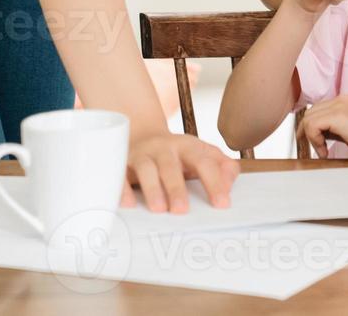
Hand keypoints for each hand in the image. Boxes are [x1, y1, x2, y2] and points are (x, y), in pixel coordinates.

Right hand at [122, 131, 239, 212]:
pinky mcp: (122, 162)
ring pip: (146, 168)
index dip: (214, 182)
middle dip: (176, 188)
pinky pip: (119, 174)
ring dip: (152, 188)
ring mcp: (142, 154)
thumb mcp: (203, 154)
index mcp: (188, 146)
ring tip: (158, 209)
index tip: (222, 204)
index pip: (204, 162)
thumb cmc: (178, 154)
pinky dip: (122, 189)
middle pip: (170, 166)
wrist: (142, 135)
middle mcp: (164, 148)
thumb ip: (222, 168)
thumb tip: (228, 184)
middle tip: (182, 210)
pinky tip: (127, 205)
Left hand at [299, 95, 347, 158]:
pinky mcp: (338, 115)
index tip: (316, 144)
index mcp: (345, 101)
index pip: (317, 110)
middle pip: (310, 113)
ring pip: (308, 118)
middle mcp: (341, 99)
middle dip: (307, 132)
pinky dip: (314, 140)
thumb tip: (318, 134)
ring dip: (311, 138)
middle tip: (317, 150)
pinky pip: (312, 125)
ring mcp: (339, 105)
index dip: (312, 128)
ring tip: (323, 152)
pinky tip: (325, 152)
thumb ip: (335, 128)